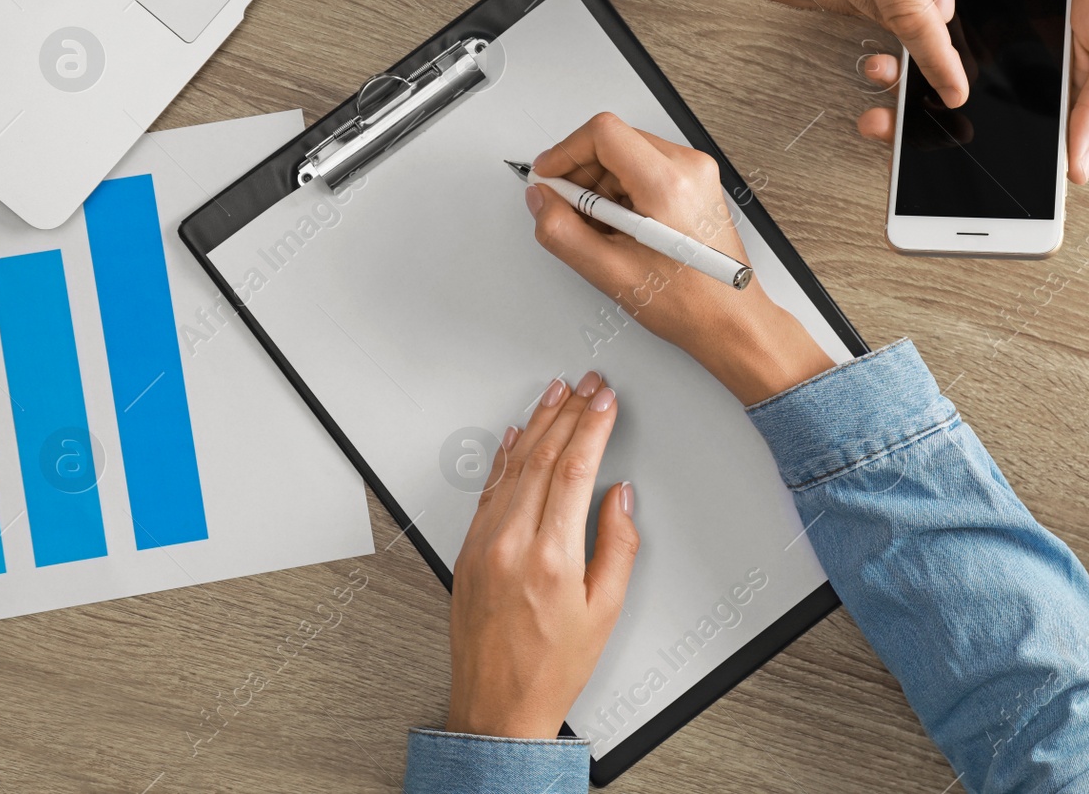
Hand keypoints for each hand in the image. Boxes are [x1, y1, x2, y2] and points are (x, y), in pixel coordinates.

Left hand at [447, 372, 636, 738]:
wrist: (496, 705)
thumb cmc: (551, 667)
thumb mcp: (604, 611)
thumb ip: (617, 546)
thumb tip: (620, 497)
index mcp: (550, 557)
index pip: (573, 470)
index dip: (592, 426)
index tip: (606, 400)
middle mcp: (510, 544)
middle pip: (542, 458)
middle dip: (569, 412)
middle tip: (588, 383)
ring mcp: (483, 545)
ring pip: (512, 467)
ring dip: (536, 424)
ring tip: (556, 393)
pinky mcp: (468, 551)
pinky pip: (489, 490)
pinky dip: (505, 457)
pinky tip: (515, 436)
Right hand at [526, 113, 832, 404]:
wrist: (730, 319)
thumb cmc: (688, 303)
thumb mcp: (610, 272)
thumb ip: (562, 231)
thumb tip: (541, 200)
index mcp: (668, 184)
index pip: (603, 133)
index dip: (565, 152)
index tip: (549, 177)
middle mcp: (688, 168)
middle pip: (614, 140)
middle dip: (582, 173)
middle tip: (569, 210)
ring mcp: (696, 173)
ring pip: (628, 153)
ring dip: (602, 185)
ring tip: (602, 229)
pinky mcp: (697, 182)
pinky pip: (646, 168)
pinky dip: (623, 191)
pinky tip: (621, 227)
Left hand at [853, 0, 1088, 183]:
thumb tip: (1079, 170)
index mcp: (1057, 107)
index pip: (1002, 148)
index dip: (958, 158)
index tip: (917, 168)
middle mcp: (1022, 84)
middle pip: (959, 112)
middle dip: (915, 120)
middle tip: (879, 121)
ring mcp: (1002, 49)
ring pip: (945, 72)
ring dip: (910, 74)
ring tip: (880, 71)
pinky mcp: (989, 14)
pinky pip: (949, 27)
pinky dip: (922, 30)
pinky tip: (898, 31)